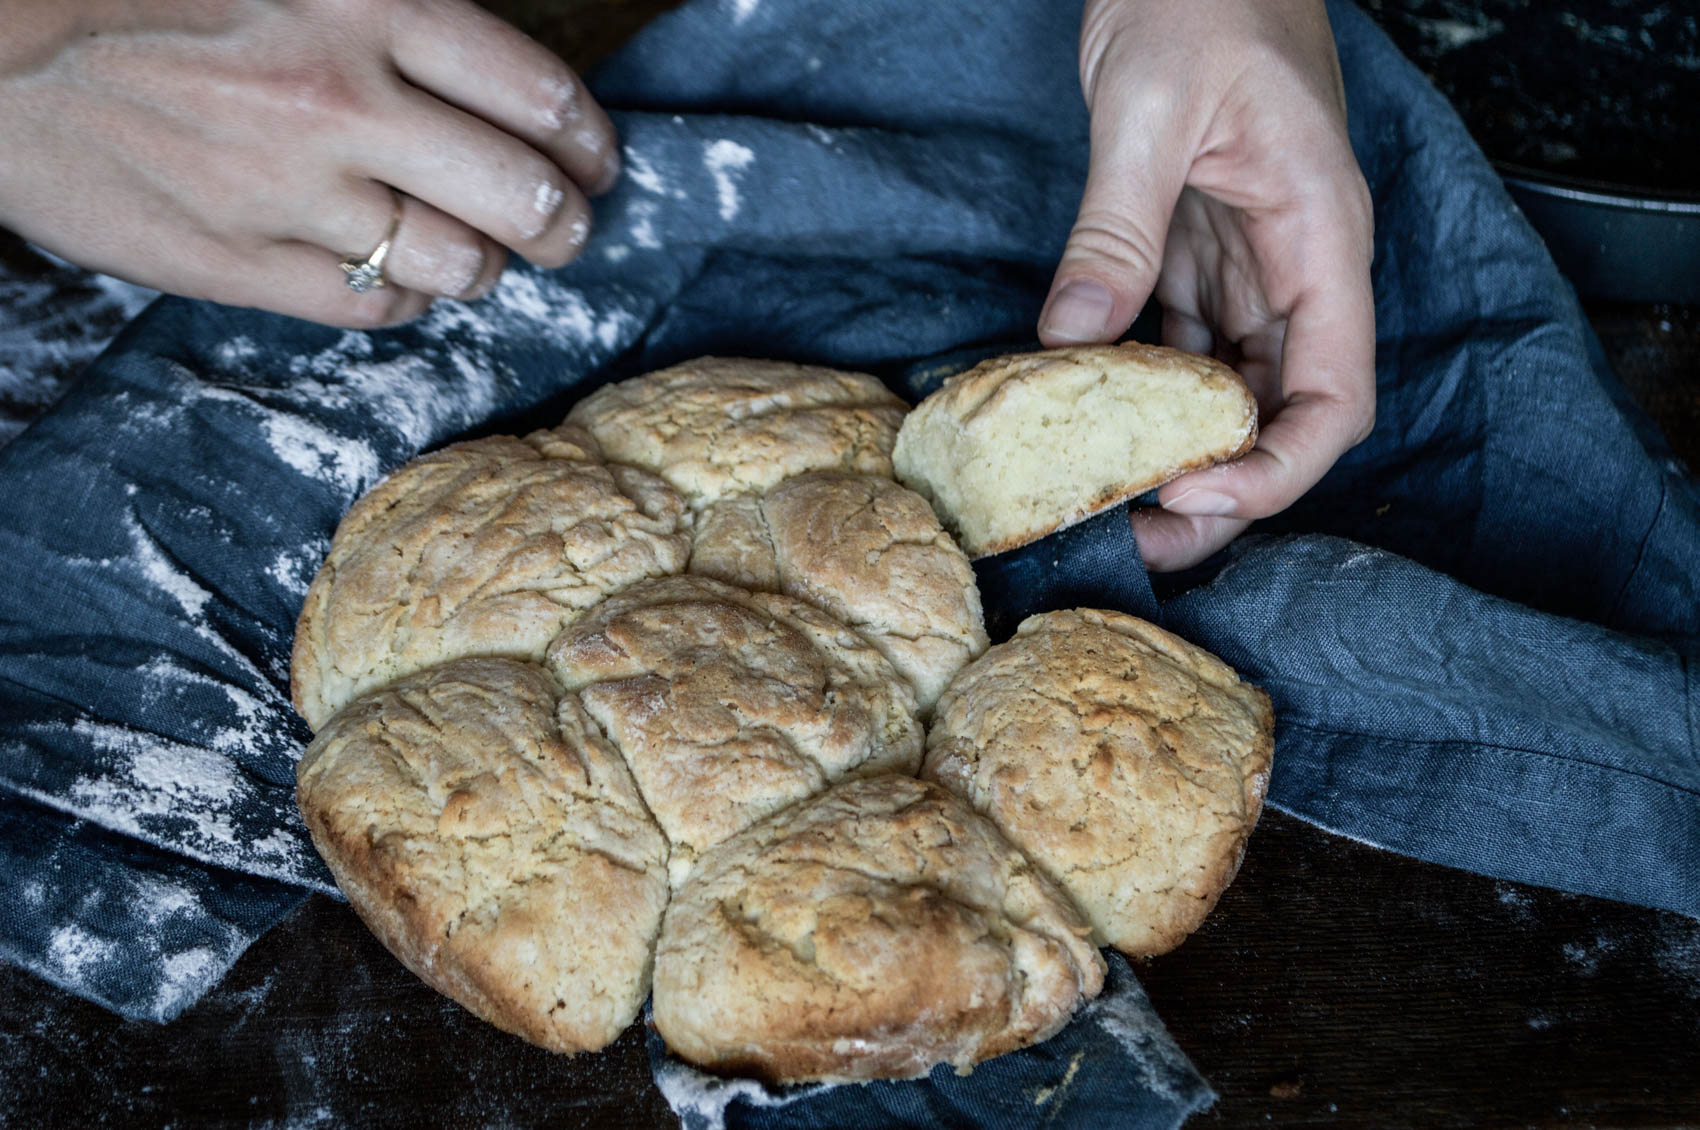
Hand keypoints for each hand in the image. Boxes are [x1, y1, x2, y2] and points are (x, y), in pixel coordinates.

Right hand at [0, 0, 619, 327]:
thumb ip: (394, 11)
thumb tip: (494, 72)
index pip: (538, 94)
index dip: (588, 142)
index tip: (595, 162)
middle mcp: (340, 97)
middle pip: (524, 197)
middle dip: (564, 224)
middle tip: (562, 226)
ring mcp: (291, 190)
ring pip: (460, 265)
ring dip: (483, 263)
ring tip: (470, 248)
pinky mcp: (242, 263)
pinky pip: (376, 303)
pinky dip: (403, 292)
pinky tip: (387, 266)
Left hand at [1039, 0, 1374, 570]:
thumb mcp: (1151, 107)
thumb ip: (1118, 228)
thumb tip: (1071, 339)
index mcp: (1321, 242)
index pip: (1334, 399)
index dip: (1275, 470)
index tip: (1190, 497)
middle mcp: (1297, 271)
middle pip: (1281, 417)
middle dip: (1219, 493)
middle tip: (1134, 540)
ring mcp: (1249, 268)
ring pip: (1228, 393)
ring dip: (1175, 454)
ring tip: (1105, 502)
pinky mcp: (1200, 257)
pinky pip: (1178, 348)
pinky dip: (1138, 392)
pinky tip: (1087, 420)